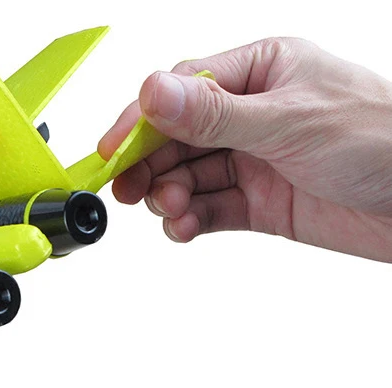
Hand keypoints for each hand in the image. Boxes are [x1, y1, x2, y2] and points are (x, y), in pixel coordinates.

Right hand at [99, 38, 391, 261]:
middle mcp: (252, 113)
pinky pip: (209, 209)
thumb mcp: (289, 119)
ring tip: (171, 209)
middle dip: (150, 164)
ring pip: (188, 176)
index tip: (112, 149)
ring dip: (169, 195)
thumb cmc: (384, 138)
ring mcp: (254, 159)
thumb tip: (152, 94)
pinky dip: (190, 220)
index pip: (182, 91)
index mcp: (259, 71)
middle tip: (128, 188)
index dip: (141, 120)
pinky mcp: (260, 202)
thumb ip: (214, 114)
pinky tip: (184, 226)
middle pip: (177, 137)